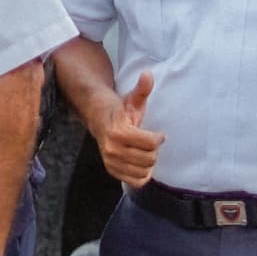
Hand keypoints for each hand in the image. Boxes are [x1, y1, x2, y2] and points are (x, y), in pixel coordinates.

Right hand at [92, 67, 163, 188]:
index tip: (158, 134)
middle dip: (154, 150)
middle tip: (150, 143)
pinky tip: (141, 163)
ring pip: (144, 171)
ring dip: (149, 162)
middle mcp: (112, 149)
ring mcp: (111, 161)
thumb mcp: (132, 99)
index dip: (158, 138)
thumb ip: (142, 88)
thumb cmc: (120, 110)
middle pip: (149, 158)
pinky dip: (142, 175)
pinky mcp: (112, 170)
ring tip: (145, 152)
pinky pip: (136, 181)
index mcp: (118, 131)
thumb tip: (148, 74)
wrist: (97, 120)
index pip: (151, 143)